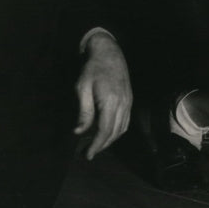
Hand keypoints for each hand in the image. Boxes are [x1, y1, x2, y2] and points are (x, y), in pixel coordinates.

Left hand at [75, 32, 132, 159]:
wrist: (109, 52)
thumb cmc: (92, 69)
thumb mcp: (82, 88)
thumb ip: (83, 111)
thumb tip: (78, 132)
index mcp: (110, 100)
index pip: (105, 130)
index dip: (96, 145)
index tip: (87, 154)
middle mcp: (123, 103)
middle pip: (114, 132)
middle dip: (102, 145)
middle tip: (88, 153)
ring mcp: (128, 101)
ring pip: (122, 128)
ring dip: (110, 140)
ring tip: (96, 145)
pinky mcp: (129, 99)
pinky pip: (126, 121)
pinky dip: (117, 131)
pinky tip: (107, 133)